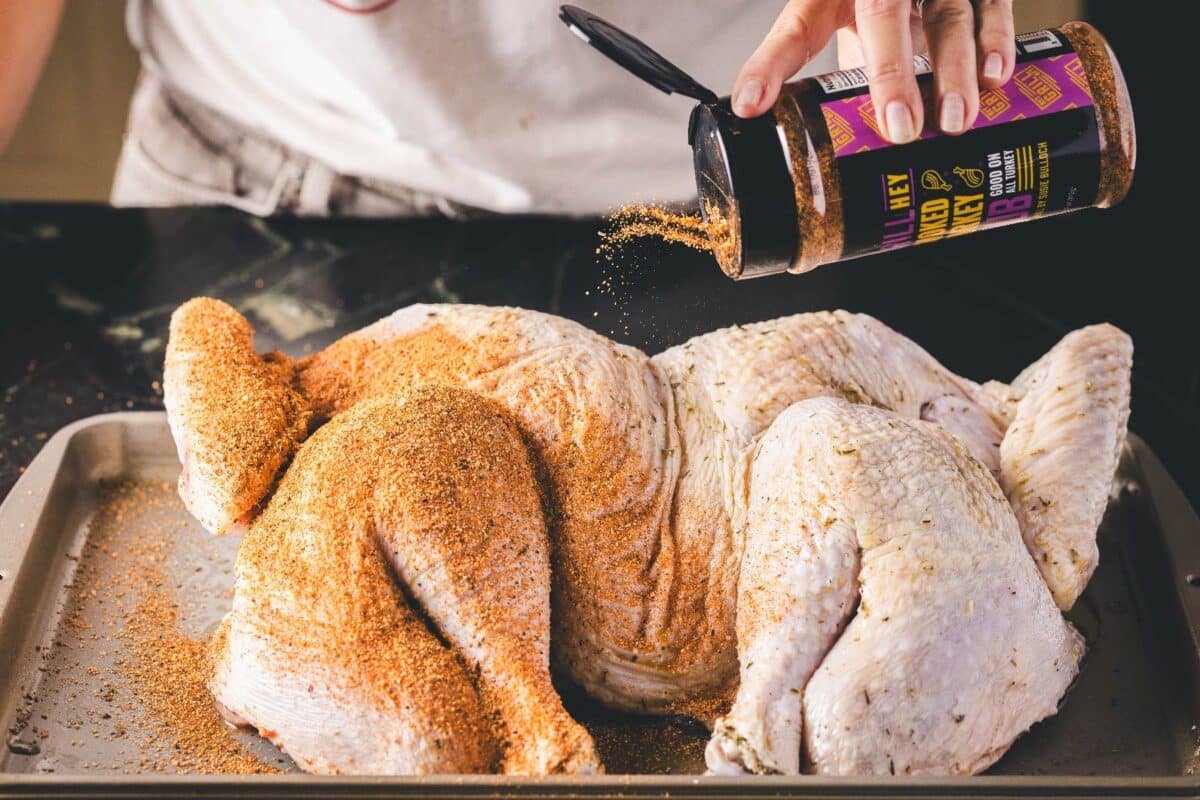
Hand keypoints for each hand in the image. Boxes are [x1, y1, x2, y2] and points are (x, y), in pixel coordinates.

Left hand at [732, 0, 1014, 142]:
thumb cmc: (859, 0)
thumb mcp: (820, 18)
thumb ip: (787, 61)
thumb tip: (750, 111)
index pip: (799, 27)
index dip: (776, 66)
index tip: (761, 106)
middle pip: (885, 17)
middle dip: (894, 75)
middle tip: (900, 130)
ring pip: (948, 17)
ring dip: (954, 70)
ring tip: (955, 121)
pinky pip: (993, 5)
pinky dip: (998, 40)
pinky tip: (999, 77)